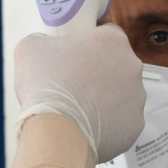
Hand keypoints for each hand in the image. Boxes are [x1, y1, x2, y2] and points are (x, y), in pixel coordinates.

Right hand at [14, 25, 145, 162]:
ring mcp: (137, 97)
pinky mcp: (135, 125)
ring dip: (104, 98)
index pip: (106, 34)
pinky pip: (122, 121)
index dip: (88, 45)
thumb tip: (44, 45)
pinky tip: (87, 126)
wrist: (56, 132)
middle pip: (116, 65)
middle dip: (98, 73)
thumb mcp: (30, 48)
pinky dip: (107, 123)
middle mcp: (132, 66)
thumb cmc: (45, 85)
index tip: (75, 56)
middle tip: (74, 84)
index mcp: (112, 40)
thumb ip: (43, 39)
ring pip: (121, 94)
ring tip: (78, 109)